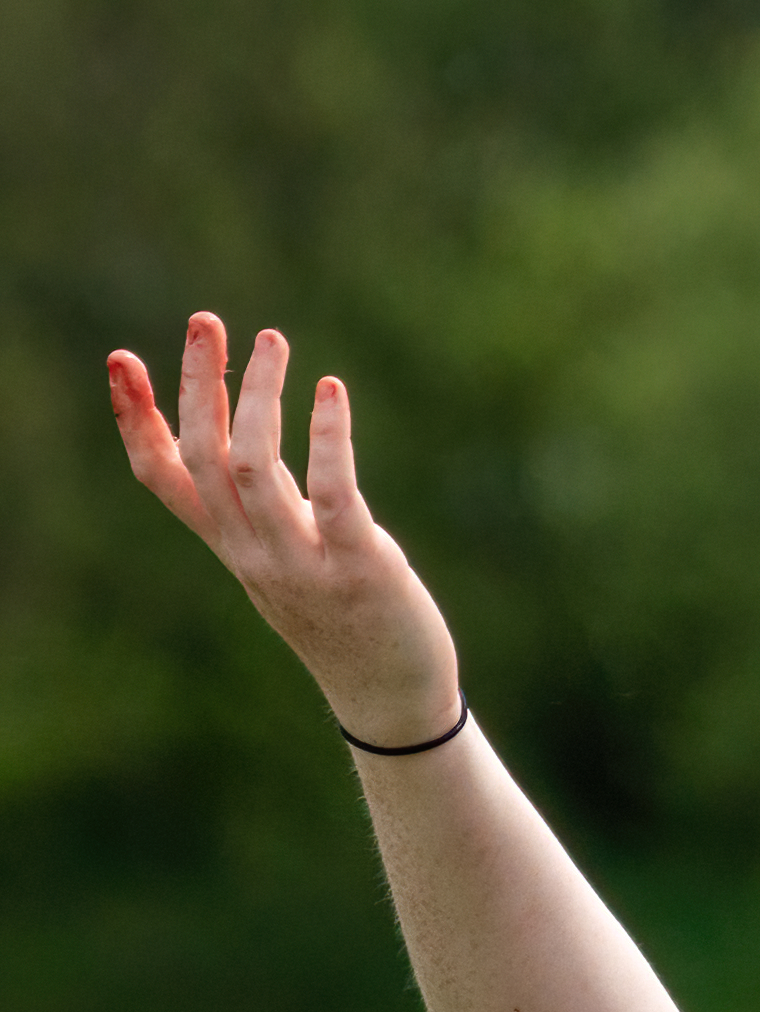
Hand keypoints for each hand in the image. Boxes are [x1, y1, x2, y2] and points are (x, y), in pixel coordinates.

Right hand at [109, 313, 463, 750]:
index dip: (137, 420)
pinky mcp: (359, 567)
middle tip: (206, 321)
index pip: (163, 478)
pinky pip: (334, 496)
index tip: (121, 359)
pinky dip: (328, 439)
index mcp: (229, 543)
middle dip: (199, 388)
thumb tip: (245, 420)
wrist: (386, 690)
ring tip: (273, 340)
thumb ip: (256, 495)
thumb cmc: (336, 605)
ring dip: (260, 399)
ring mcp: (301, 562)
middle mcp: (251, 552)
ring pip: (255, 471)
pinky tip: (331, 391)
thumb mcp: (279, 546)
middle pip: (204, 460)